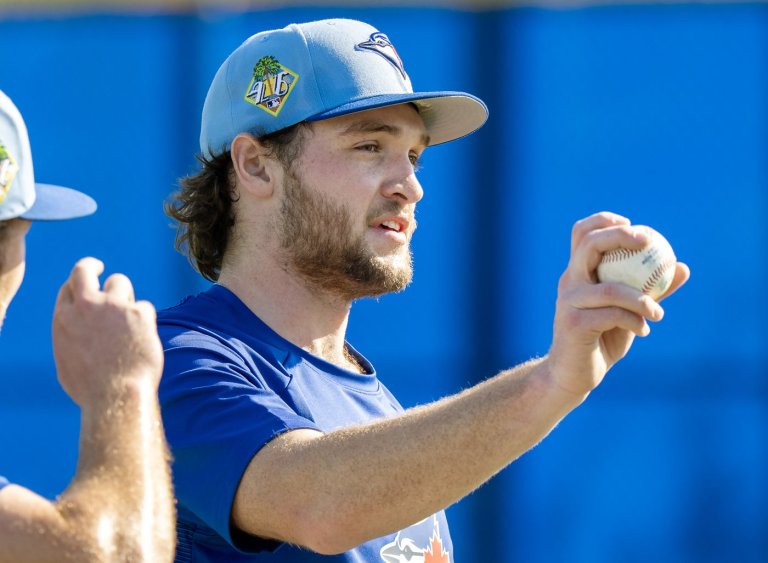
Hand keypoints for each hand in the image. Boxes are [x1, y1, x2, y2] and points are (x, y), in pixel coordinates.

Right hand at [52, 257, 162, 406]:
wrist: (116, 395)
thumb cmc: (92, 388)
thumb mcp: (68, 361)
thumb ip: (71, 337)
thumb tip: (77, 330)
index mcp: (64, 318)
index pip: (68, 287)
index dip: (77, 283)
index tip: (85, 281)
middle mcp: (86, 306)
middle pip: (84, 269)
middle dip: (91, 265)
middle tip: (101, 268)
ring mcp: (113, 306)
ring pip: (120, 283)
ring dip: (124, 297)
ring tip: (129, 322)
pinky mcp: (138, 312)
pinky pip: (144, 307)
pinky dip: (144, 321)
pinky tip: (142, 341)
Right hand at [547, 212, 689, 396]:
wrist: (573, 374)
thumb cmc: (602, 339)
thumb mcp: (628, 311)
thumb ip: (650, 290)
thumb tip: (682, 267)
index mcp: (578, 273)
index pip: (582, 234)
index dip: (604, 221)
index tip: (634, 227)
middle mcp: (569, 282)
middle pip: (589, 245)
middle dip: (619, 236)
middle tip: (648, 241)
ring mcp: (568, 302)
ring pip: (610, 288)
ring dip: (642, 299)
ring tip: (658, 313)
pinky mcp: (573, 324)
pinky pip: (612, 315)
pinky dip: (634, 321)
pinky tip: (644, 330)